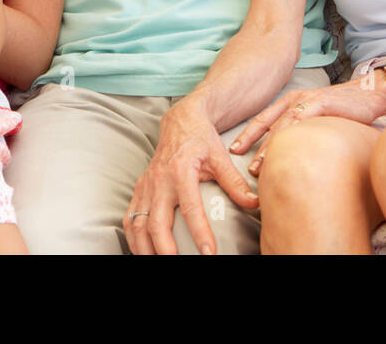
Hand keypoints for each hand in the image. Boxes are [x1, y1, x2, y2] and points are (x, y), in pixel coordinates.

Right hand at [123, 102, 257, 255]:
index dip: (200, 232)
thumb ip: (235, 183)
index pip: (190, 208)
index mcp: (181, 171)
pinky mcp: (140, 189)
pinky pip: (130, 217)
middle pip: (156, 222)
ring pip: (138, 224)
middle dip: (164, 248)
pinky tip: (141, 250)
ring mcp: (146, 186)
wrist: (179, 122)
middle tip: (175, 263)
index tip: (208, 252)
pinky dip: (133, 237)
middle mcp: (160, 180)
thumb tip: (254, 203)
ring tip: (154, 263)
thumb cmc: (201, 139)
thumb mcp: (221, 157)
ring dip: (144, 248)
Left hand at [231, 77, 385, 176]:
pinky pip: (300, 121)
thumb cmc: (349, 108)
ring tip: (259, 167)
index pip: (264, 119)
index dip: (249, 135)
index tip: (235, 151)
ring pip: (281, 125)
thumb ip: (307, 130)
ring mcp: (308, 100)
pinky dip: (289, 136)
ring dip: (268, 147)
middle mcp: (296, 99)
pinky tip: (283, 150)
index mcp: (294, 101)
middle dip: (253, 146)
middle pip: (268, 124)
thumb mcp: (322, 118)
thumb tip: (297, 154)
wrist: (374, 93)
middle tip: (245, 168)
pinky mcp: (321, 102)